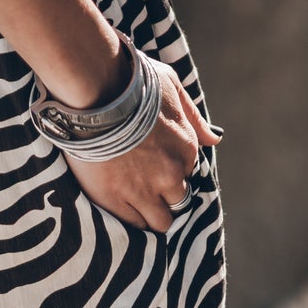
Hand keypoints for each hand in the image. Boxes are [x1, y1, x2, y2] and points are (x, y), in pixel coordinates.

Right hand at [63, 58, 221, 232]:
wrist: (92, 90)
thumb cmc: (130, 82)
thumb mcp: (170, 86)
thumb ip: (193, 116)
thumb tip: (215, 138)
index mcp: (186, 147)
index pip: (187, 172)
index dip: (170, 168)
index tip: (153, 162)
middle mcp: (170, 173)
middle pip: (178, 200)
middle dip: (163, 193)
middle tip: (142, 180)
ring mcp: (143, 190)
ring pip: (160, 221)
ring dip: (150, 212)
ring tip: (132, 199)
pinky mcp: (115, 200)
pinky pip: (133, 225)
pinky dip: (130, 218)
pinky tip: (119, 203)